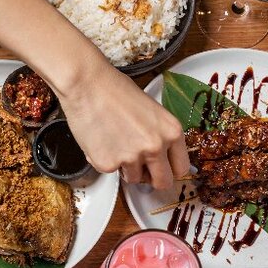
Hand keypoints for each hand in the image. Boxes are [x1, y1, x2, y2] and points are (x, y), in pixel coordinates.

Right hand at [56, 60, 189, 189]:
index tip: (162, 170)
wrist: (87, 84)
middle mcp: (155, 147)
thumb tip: (158, 158)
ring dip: (125, 168)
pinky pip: (110, 172)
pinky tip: (100, 141)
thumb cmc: (115, 90)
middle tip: (141, 169)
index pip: (181, 168)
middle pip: (162, 182)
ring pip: (134, 178)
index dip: (170, 170)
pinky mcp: (108, 164)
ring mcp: (131, 158)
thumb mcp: (152, 111)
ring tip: (114, 143)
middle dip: (152, 179)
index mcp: (171, 132)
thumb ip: (159, 135)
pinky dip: (104, 161)